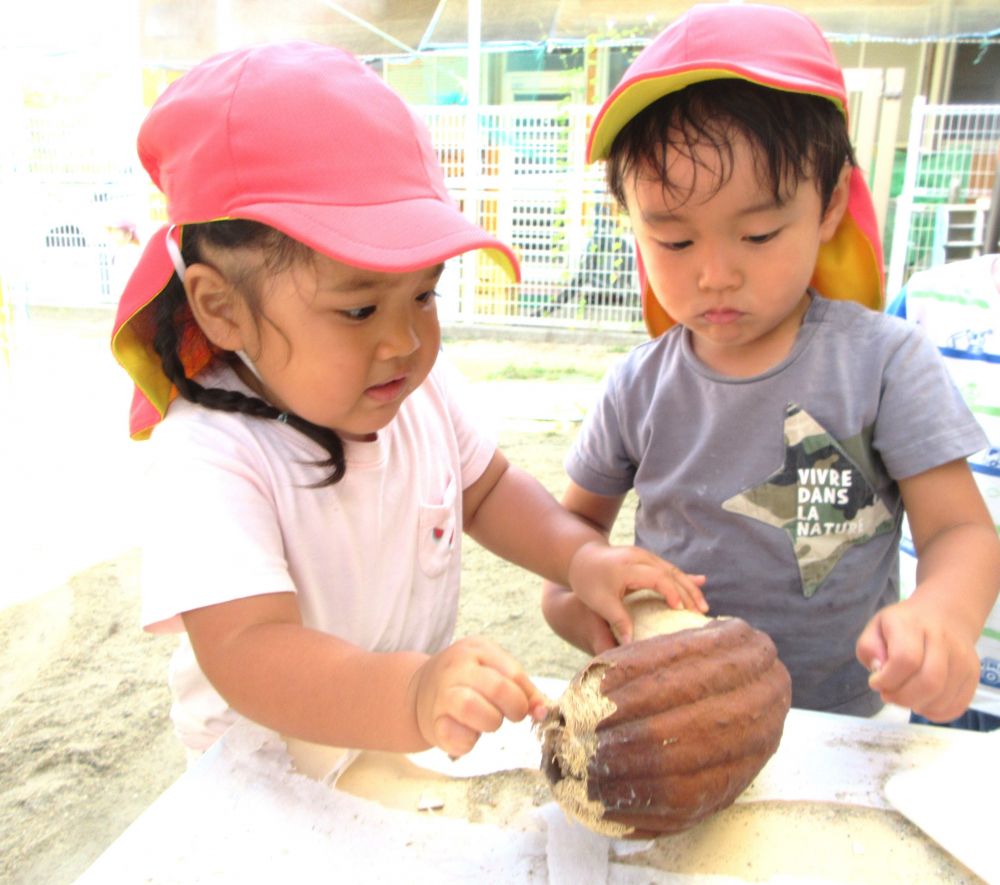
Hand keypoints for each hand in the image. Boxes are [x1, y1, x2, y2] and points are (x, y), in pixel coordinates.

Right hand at [411, 637, 547, 756]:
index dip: (528, 696)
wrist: (418, 692)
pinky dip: (469, 742)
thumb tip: (543, 710)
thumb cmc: (466, 681)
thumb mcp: (492, 669)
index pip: (513, 673)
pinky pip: (457, 737)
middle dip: (515, 708)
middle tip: (512, 715)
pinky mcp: (434, 724)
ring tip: (488, 721)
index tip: (531, 708)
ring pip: (472, 707)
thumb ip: (520, 687)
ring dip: (491, 722)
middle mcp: (456, 667)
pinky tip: (469, 734)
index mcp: (476, 649)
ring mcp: (442, 694)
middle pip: (498, 688)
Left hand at [567, 541, 707, 644]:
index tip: (680, 610)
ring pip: (673, 569)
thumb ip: (618, 620)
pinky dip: (682, 579)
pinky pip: (668, 568)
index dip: (671, 593)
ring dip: (689, 586)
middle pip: (670, 572)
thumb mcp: (600, 602)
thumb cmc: (588, 581)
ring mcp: (644, 555)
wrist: (580, 556)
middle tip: (701, 611)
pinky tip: (699, 582)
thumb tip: (629, 644)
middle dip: (688, 592)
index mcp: (628, 567)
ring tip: (702, 605)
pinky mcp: (646, 558)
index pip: (657, 578)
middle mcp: (639, 557)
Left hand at [856, 595, 980, 721]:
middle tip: (889, 695)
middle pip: (928, 682)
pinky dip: (935, 712)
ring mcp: (962, 658)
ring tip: (906, 696)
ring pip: (942, 697)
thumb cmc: (903, 626)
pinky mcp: (973, 675)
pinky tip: (922, 702)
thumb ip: (869, 649)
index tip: (875, 682)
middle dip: (902, 698)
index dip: (887, 680)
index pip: (905, 659)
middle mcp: (942, 639)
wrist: (943, 616)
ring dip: (917, 706)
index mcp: (912, 625)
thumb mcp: (876, 628)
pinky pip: (957, 706)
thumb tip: (879, 670)